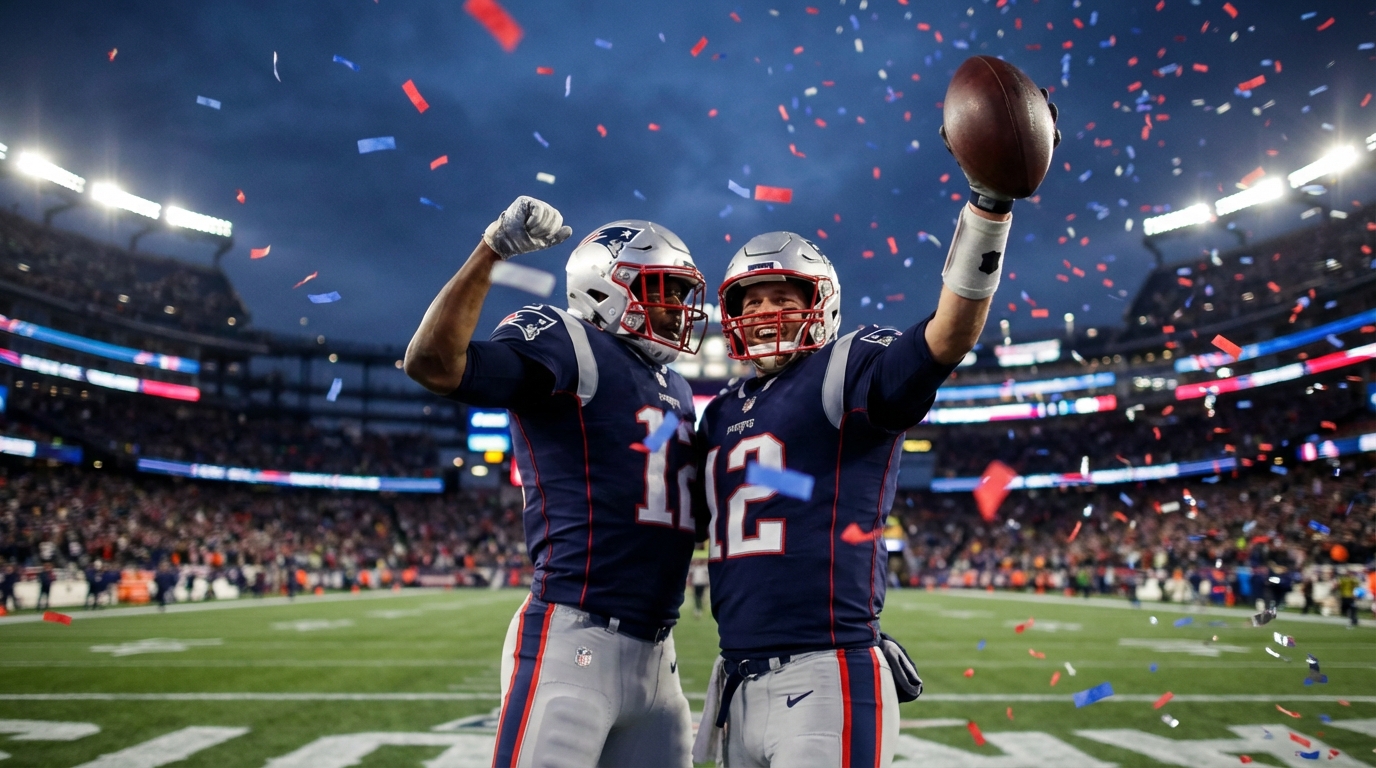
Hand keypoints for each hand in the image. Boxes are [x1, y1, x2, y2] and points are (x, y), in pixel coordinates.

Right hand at [482, 196, 572, 259]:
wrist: (506, 241)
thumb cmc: (522, 242)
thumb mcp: (543, 242)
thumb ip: (557, 236)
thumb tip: (569, 230)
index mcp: (547, 216)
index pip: (558, 219)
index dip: (551, 230)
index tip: (539, 237)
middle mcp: (541, 207)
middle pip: (554, 216)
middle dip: (544, 229)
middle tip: (532, 234)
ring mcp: (533, 203)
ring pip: (547, 212)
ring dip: (539, 226)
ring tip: (528, 230)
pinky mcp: (525, 201)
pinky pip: (539, 209)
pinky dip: (535, 220)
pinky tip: (527, 224)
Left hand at [940, 88, 1059, 202]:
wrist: (987, 192)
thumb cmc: (974, 169)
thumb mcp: (962, 153)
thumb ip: (952, 141)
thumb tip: (941, 128)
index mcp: (1002, 130)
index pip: (1011, 108)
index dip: (1017, 95)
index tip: (1018, 82)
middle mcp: (1017, 135)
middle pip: (1032, 114)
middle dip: (1040, 101)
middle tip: (1043, 92)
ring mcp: (1029, 146)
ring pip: (1045, 128)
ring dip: (1051, 117)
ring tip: (1053, 109)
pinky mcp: (1038, 160)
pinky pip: (1049, 148)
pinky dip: (1054, 141)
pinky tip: (1055, 135)